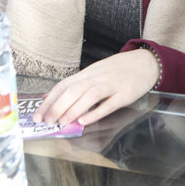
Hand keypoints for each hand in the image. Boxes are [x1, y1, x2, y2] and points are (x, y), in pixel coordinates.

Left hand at [33, 49, 159, 126]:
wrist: (146, 62)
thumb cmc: (119, 69)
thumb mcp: (96, 72)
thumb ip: (79, 84)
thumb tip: (55, 99)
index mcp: (88, 73)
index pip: (64, 85)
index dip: (49, 100)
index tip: (38, 115)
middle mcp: (97, 77)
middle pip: (74, 90)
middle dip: (57, 107)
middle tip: (47, 122)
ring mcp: (112, 85)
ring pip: (89, 95)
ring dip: (73, 109)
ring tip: (62, 122)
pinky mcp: (125, 94)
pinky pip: (109, 103)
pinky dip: (96, 112)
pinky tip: (85, 121)